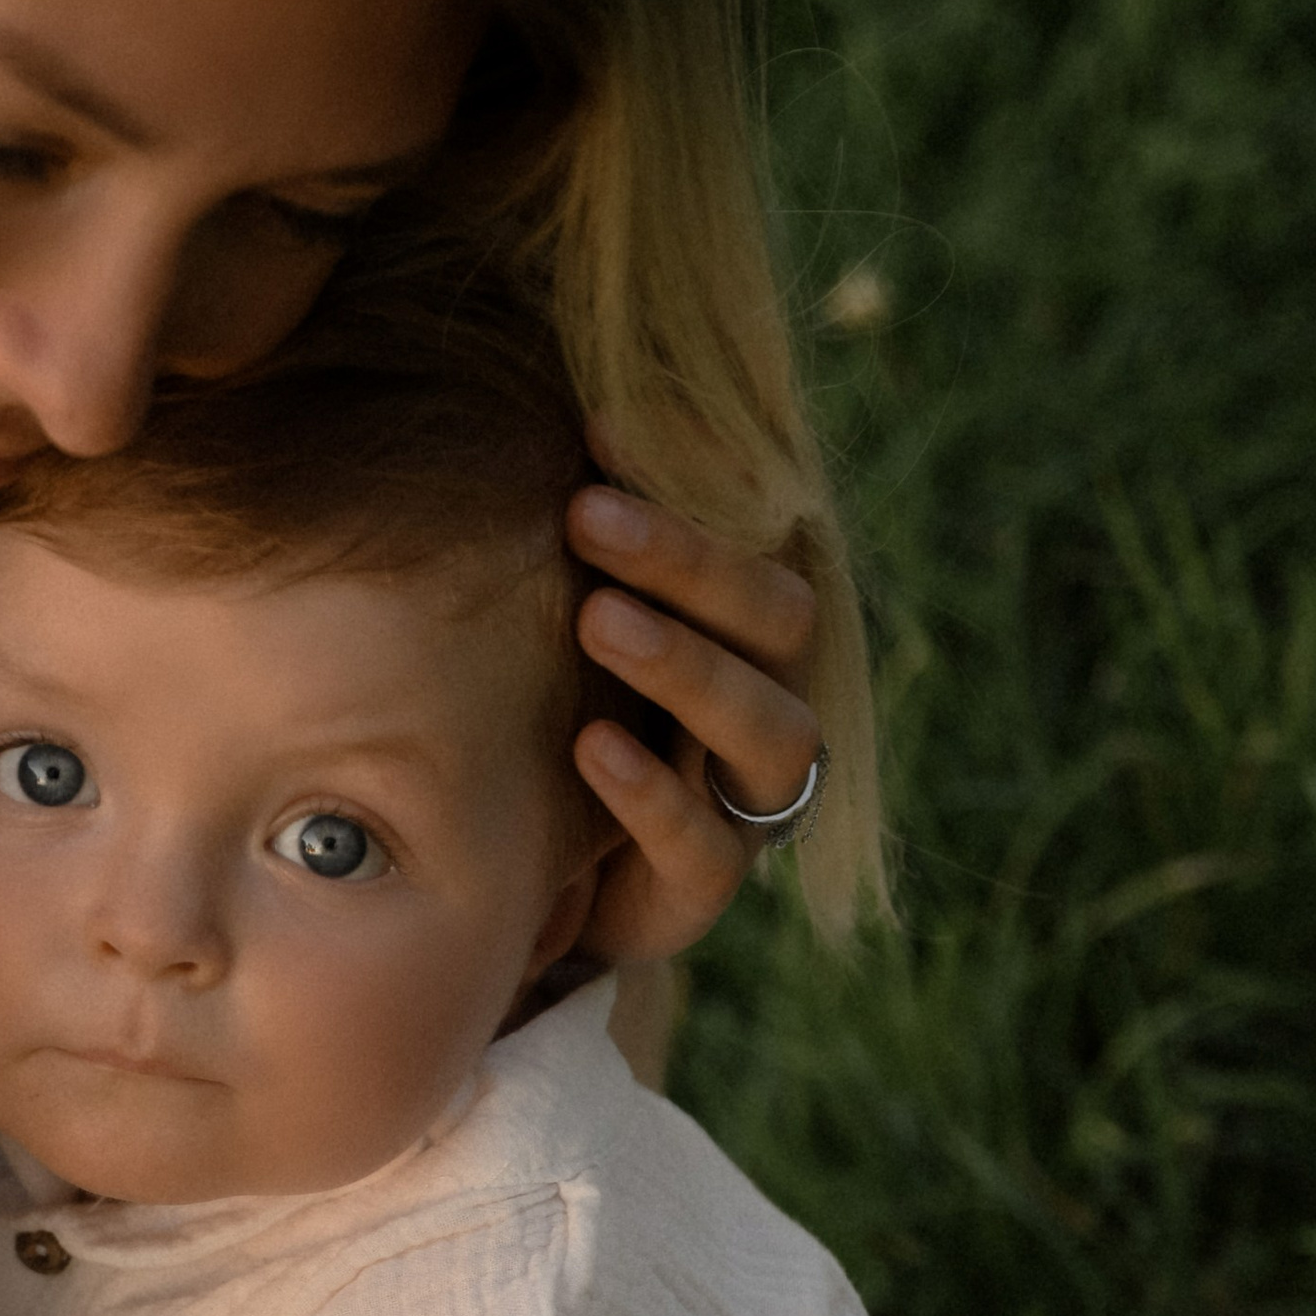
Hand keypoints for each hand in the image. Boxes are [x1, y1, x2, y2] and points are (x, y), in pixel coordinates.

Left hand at [565, 477, 822, 967]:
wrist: (554, 887)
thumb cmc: (572, 727)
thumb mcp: (576, 634)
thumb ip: (581, 555)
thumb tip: (537, 427)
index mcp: (748, 634)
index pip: (757, 538)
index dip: (695, 484)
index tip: (596, 429)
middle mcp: (771, 707)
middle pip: (778, 618)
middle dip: (688, 562)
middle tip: (586, 515)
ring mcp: (748, 804)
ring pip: (768, 729)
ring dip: (685, 666)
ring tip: (596, 620)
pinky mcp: (705, 888)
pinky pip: (705, 847)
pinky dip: (652, 794)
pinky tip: (591, 747)